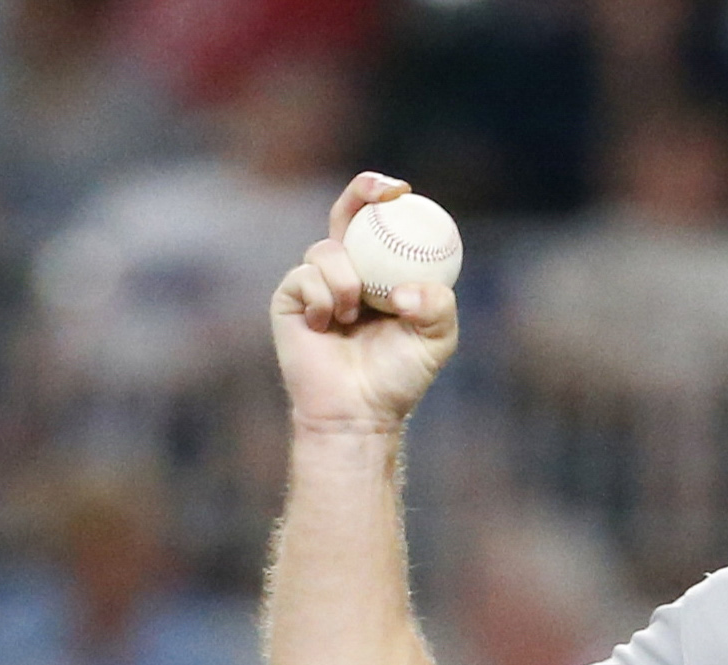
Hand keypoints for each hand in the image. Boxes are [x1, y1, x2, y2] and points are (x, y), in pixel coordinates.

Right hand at [270, 173, 458, 432]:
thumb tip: (406, 288)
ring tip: (353, 315)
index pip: (382, 224)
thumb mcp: (436, 340)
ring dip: (346, 279)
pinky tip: (325, 325)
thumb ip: (439, 306)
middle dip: (361, 191)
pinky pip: (304, 276)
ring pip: (327, 249)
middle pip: (346, 212)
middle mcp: (348, 269)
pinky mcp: (289, 297)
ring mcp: (315, 280)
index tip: (404, 191)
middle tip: (383, 194)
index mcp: (381, 271)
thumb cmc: (399, 377)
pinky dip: (322, 298)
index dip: (386, 197)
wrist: (359, 411)